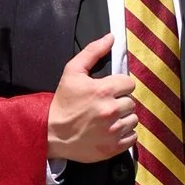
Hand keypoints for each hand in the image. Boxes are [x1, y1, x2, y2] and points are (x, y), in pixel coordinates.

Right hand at [48, 31, 135, 164]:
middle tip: (106, 105)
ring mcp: (113, 131)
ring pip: (133, 119)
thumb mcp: (72, 71)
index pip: (129, 83)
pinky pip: (132, 137)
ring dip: (124, 118)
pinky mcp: (113, 147)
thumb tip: (112, 37)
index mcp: (103, 90)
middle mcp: (111, 110)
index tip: (109, 90)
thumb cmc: (63, 101)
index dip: (119, 86)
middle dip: (120, 101)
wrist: (52, 133)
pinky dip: (125, 134)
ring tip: (109, 118)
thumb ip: (93, 52)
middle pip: (131, 101)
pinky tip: (111, 131)